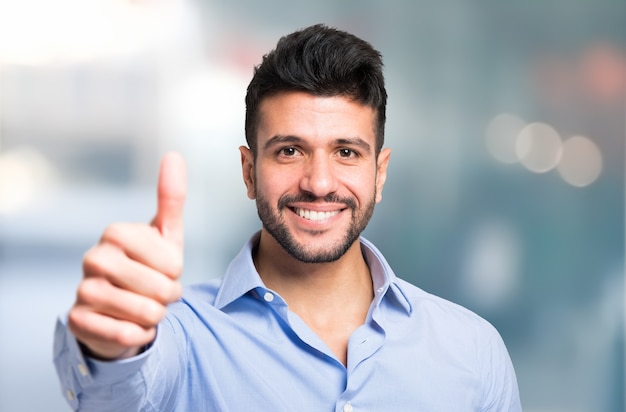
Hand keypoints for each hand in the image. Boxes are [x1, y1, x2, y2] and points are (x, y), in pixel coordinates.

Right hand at [67, 152, 186, 359]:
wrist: (119, 307)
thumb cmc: (148, 266)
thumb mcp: (165, 234)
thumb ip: (171, 197)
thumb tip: (173, 155)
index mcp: (116, 233)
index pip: (172, 262)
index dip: (176, 272)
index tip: (164, 268)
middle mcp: (93, 258)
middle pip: (161, 289)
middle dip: (168, 296)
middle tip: (155, 291)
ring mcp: (82, 290)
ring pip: (146, 313)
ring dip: (155, 316)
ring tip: (144, 306)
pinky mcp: (78, 321)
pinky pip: (128, 335)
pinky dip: (138, 335)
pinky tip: (127, 324)